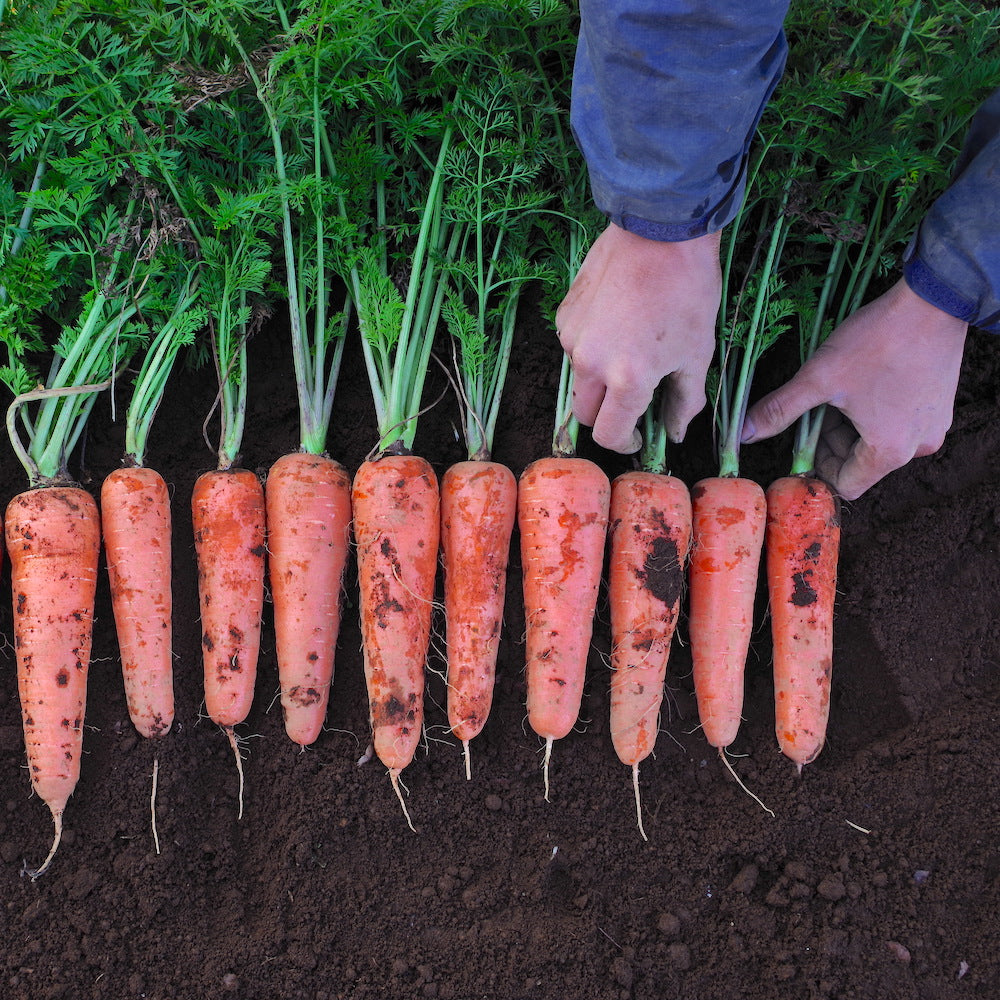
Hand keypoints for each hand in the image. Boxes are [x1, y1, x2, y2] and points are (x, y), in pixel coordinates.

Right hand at [555, 222, 720, 452]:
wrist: (661, 231)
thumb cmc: (688, 292)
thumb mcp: (697, 353)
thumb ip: (684, 402)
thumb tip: (675, 433)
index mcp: (628, 379)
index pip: (609, 435)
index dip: (625, 444)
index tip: (638, 437)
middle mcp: (591, 364)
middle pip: (587, 414)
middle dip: (608, 416)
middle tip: (634, 402)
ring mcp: (573, 338)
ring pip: (580, 378)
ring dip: (600, 379)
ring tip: (630, 350)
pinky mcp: (565, 315)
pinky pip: (574, 345)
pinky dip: (592, 347)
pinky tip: (618, 324)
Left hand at [742, 278, 968, 499]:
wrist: (932, 301)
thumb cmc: (876, 341)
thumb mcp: (819, 378)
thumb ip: (780, 410)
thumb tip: (744, 434)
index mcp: (889, 452)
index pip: (845, 485)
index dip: (817, 468)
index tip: (800, 442)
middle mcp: (918, 447)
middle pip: (859, 463)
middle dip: (831, 440)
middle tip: (816, 406)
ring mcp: (933, 426)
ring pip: (877, 441)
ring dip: (850, 424)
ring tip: (838, 389)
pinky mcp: (940, 405)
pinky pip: (899, 422)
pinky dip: (875, 411)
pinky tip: (863, 381)